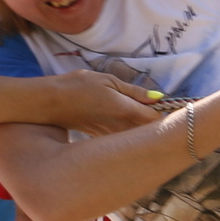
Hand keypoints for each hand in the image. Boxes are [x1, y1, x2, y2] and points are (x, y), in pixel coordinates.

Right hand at [49, 70, 163, 136]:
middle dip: (158, 123)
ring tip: (143, 115)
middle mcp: (122, 128)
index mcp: (126, 111)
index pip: (158, 119)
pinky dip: (130, 133)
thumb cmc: (78, 87)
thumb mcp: (108, 81)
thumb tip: (158, 98)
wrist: (49, 104)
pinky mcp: (103, 139)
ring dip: (144, 129)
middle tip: (159, 110)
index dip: (167, 112)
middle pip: (150, 132)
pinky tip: (126, 123)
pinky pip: (124, 139)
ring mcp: (112, 137)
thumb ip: (134, 92)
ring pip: (137, 137)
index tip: (169, 104)